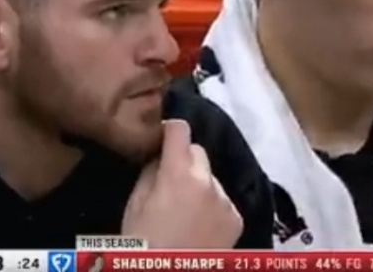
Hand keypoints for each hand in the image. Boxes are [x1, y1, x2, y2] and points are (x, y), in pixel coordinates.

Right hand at [122, 119, 242, 247]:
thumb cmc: (143, 243)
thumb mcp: (135, 204)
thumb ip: (150, 172)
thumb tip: (160, 156)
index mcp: (179, 174)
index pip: (181, 130)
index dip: (170, 129)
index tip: (162, 137)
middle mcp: (209, 182)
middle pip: (198, 152)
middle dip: (184, 161)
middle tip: (169, 183)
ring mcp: (227, 201)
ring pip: (210, 177)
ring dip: (199, 184)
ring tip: (184, 211)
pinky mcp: (237, 218)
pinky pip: (222, 199)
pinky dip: (211, 205)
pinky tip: (199, 226)